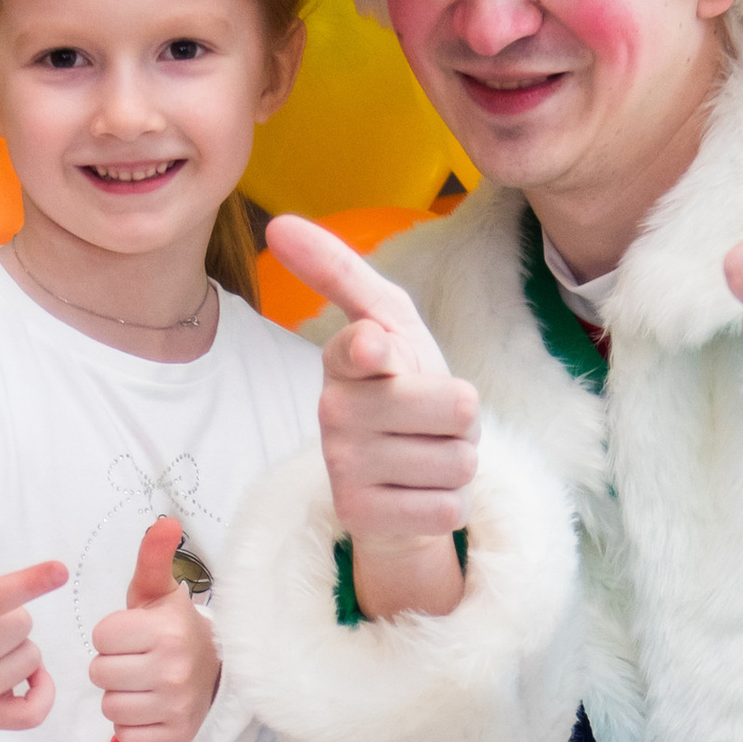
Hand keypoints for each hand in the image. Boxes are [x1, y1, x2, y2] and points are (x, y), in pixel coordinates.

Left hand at [91, 514, 219, 741]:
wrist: (218, 670)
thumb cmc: (173, 628)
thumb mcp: (159, 592)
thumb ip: (152, 557)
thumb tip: (165, 521)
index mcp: (166, 631)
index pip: (101, 638)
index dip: (111, 636)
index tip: (133, 635)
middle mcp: (173, 670)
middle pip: (99, 674)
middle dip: (111, 667)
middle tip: (136, 661)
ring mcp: (177, 706)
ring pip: (110, 708)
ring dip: (119, 697)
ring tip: (141, 685)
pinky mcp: (177, 735)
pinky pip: (126, 737)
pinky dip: (131, 726)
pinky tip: (148, 708)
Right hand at [269, 212, 477, 622]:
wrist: (396, 481)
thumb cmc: (402, 386)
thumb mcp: (389, 319)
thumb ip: (345, 274)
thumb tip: (279, 224)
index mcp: (345, 359)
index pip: (367, 347)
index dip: (379, 351)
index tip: (376, 349)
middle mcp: (333, 411)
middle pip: (457, 406)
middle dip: (463, 417)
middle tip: (431, 421)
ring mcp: (343, 467)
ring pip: (459, 458)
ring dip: (457, 460)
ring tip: (425, 456)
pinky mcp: (361, 517)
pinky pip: (449, 506)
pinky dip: (450, 502)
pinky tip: (418, 494)